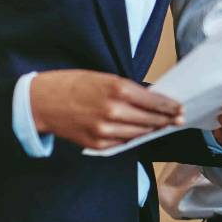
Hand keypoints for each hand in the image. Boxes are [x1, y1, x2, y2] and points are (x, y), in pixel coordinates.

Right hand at [29, 70, 182, 149]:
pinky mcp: (96, 144)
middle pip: (150, 119)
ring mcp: (105, 130)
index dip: (170, 106)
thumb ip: (128, 90)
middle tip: (178, 119)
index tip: (180, 108)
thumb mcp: (104, 77)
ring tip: (162, 126)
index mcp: (117, 89)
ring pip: (139, 133)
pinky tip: (139, 133)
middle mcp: (114, 111)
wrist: (42, 102)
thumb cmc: (73, 84)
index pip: (154, 101)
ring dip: (152, 130)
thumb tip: (151, 99)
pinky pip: (122, 143)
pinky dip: (132, 138)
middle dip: (166, 119)